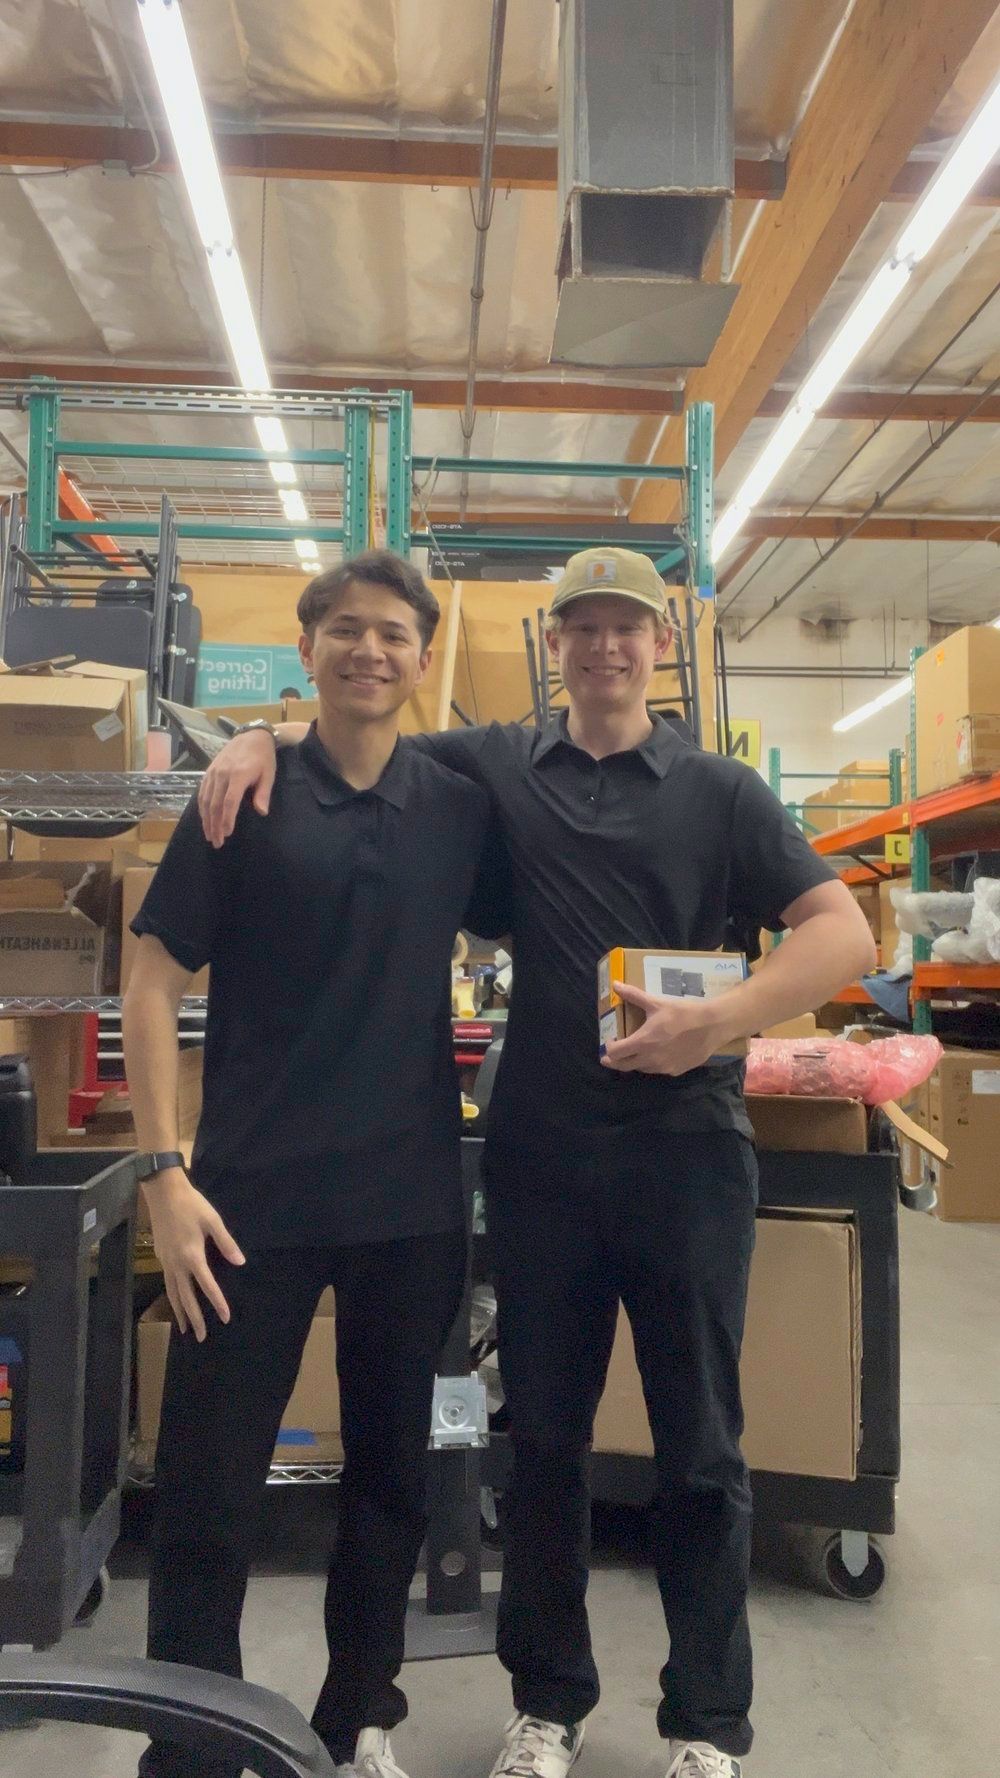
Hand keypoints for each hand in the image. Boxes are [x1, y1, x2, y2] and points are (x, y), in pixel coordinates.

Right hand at [145, 1169, 245, 1339]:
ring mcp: (166, 1261)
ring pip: (173, 1293)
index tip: (225, 1318)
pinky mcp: (161, 1256)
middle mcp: (177, 1263)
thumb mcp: (213, 1221)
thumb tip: (240, 1263)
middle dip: (195, 1318)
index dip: (217, 1303)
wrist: (163, 1192)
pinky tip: (176, 1301)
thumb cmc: (192, 1205)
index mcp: (192, 1256)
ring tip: (185, 1329)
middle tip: (202, 1337)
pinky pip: (167, 1283)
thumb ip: (226, 1243)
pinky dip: (172, 1297)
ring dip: (180, 1312)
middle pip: (185, 1298)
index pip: (207, 1286)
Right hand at [198, 731, 277, 847]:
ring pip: (206, 800)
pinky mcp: (208, 772)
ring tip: (209, 835)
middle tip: (217, 842)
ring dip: (206, 819)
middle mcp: (222, 774)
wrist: (251, 736)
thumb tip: (261, 812)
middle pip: (215, 804)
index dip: (227, 819)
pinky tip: (204, 818)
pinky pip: (202, 792)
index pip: (229, 802)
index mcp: (238, 775)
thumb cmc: (263, 757)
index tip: (227, 834)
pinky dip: (202, 807)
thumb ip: (263, 793)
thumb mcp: (268, 774)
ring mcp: (213, 773)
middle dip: (214, 825)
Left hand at [600, 983, 738, 1076]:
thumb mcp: (657, 1003)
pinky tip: (657, 1054)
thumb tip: (615, 985)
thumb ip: (633, 995)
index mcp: (642, 1042)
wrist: (712, 1025)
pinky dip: (653, 1064)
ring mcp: (663, 1068)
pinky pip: (659, 1070)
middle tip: (609, 1057)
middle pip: (624, 1066)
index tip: (610, 1042)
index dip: (608, 1048)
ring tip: (635, 1052)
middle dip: (614, 1061)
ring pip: (642, 1069)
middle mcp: (650, 1059)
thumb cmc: (683, 1013)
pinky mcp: (676, 1071)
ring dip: (634, 1062)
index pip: (615, 1053)